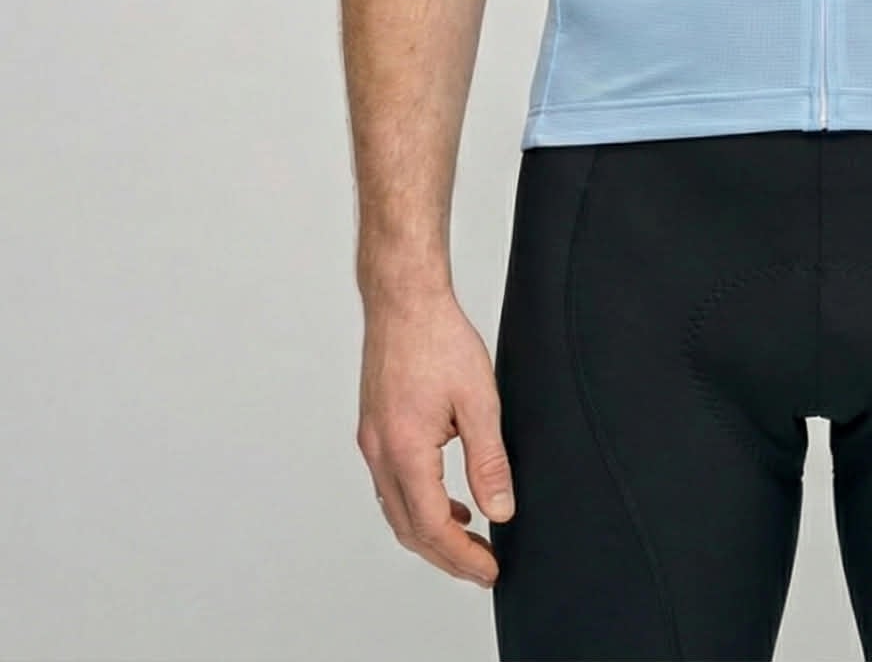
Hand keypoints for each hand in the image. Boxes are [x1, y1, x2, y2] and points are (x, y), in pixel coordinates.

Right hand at [356, 289, 515, 587]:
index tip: (489, 570)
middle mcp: (380, 452)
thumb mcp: (479, 400)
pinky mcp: (373, 429)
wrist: (404, 300)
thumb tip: (500, 509)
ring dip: (430, 533)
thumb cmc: (439, 338)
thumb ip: (489, 460)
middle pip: (409, 529)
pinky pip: (391, 485)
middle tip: (481, 567)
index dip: (462, 557)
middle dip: (446, 556)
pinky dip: (417, 504)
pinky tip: (446, 500)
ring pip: (396, 510)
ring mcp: (372, 441)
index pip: (432, 527)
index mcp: (405, 450)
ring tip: (468, 539)